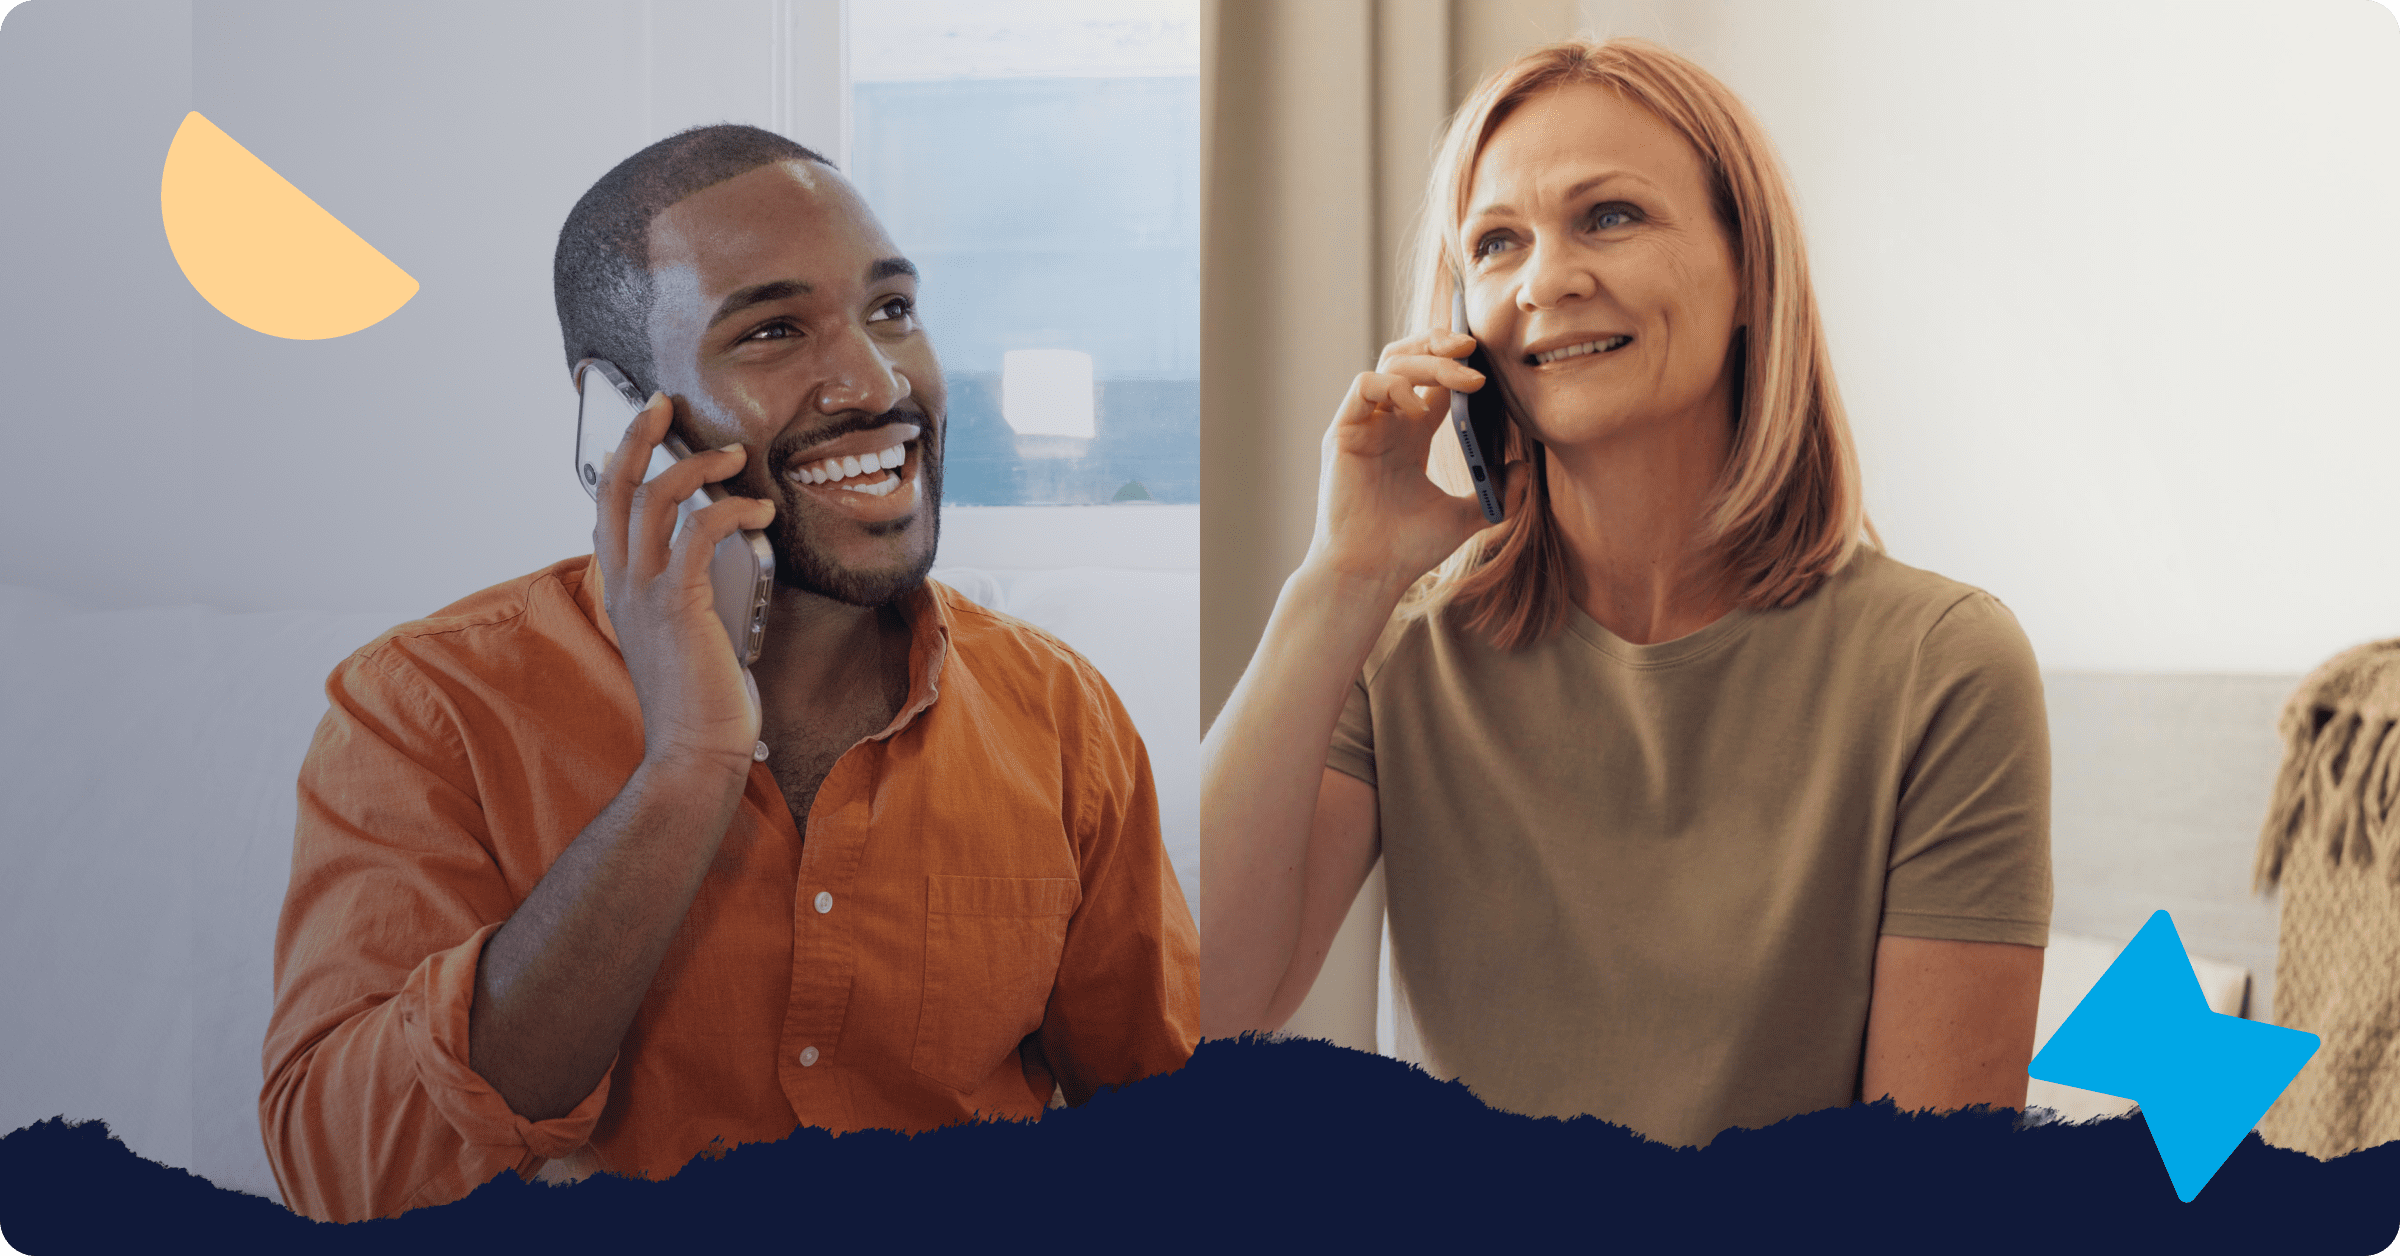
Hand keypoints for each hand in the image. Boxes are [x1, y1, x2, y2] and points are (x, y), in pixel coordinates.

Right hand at [593, 391, 776, 778]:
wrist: (696, 753)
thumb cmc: (701, 700)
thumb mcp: (686, 634)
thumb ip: (689, 593)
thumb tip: (723, 556)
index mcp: (621, 590)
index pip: (607, 512)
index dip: (618, 466)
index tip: (637, 432)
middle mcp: (623, 585)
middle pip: (616, 489)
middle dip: (638, 438)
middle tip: (661, 404)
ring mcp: (646, 594)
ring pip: (654, 500)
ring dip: (695, 465)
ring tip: (732, 453)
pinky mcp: (678, 605)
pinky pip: (699, 534)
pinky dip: (731, 512)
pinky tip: (759, 511)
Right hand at [1304, 329, 1497, 587]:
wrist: (1371, 573)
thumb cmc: (1408, 548)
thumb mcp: (1467, 517)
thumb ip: (1498, 494)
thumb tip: (1525, 468)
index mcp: (1411, 435)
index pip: (1432, 379)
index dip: (1458, 360)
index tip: (1489, 359)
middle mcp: (1386, 423)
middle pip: (1409, 357)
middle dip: (1440, 343)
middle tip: (1474, 346)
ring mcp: (1364, 425)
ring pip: (1390, 362)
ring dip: (1429, 360)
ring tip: (1462, 378)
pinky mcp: (1343, 432)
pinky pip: (1365, 385)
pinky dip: (1396, 387)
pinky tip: (1420, 410)